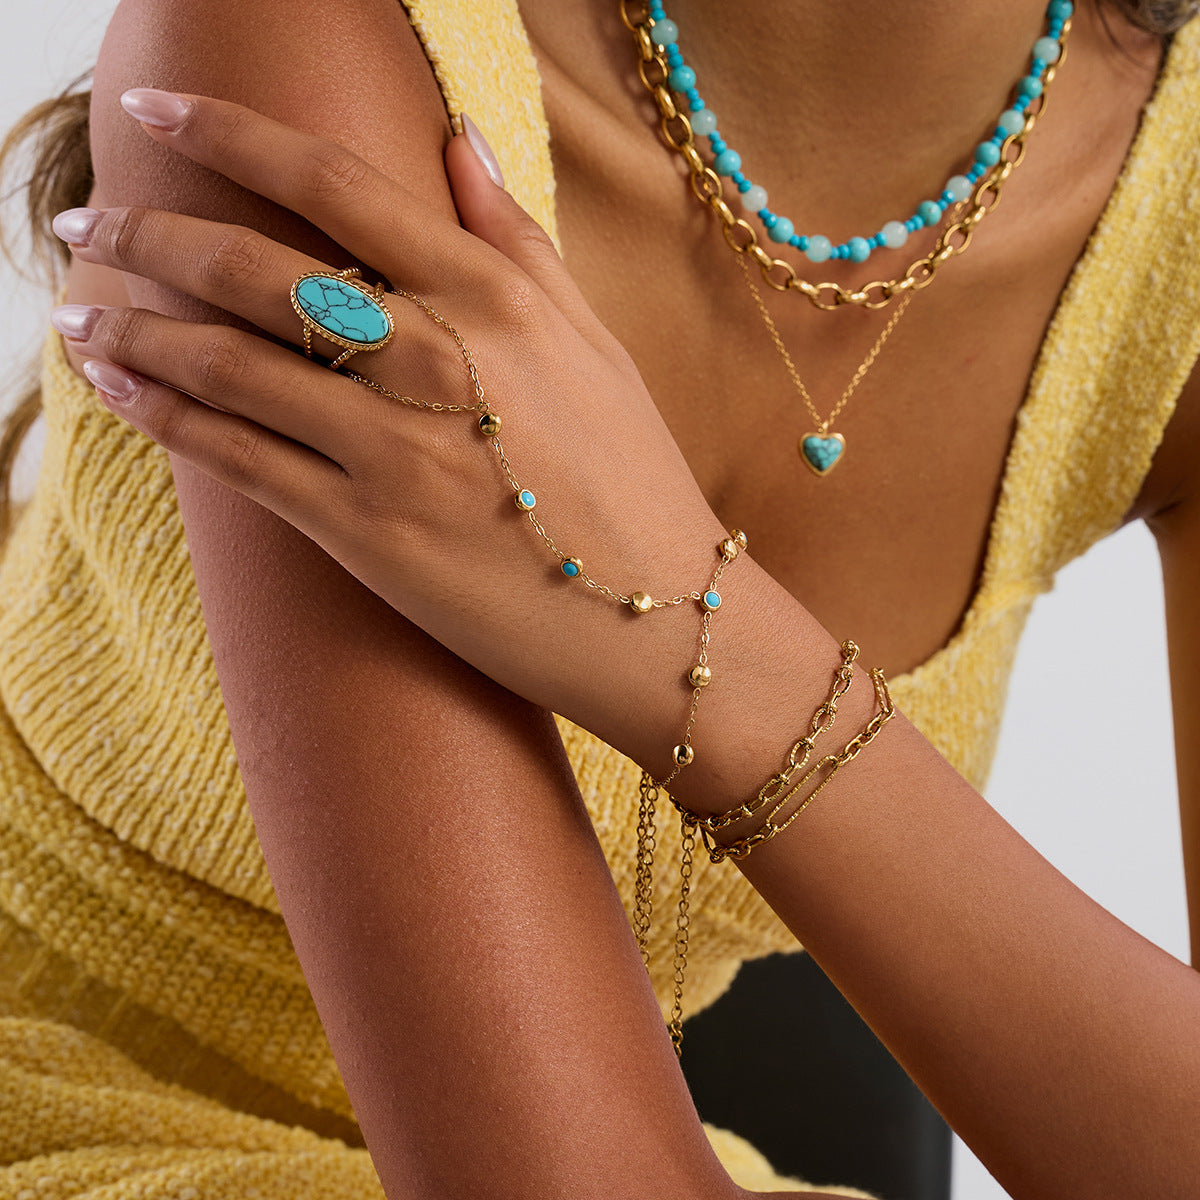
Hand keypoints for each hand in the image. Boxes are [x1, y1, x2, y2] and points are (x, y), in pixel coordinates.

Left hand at [52, 92, 745, 770]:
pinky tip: (119, 391)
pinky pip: (239, 459)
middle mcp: (434, 358)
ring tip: (78, 315)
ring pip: (228, 364)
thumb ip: (518, 240)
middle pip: (255, 269)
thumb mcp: (594, 342)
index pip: (334, 186)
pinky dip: (166, 417)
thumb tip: (459, 140)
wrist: (659, 615)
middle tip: (87, 228)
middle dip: (150, 235)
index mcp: (493, 297)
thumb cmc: (634, 476)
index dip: (229, 136)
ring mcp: (393, 448)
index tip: (161, 115)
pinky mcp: (366, 532)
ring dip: (133, 329)